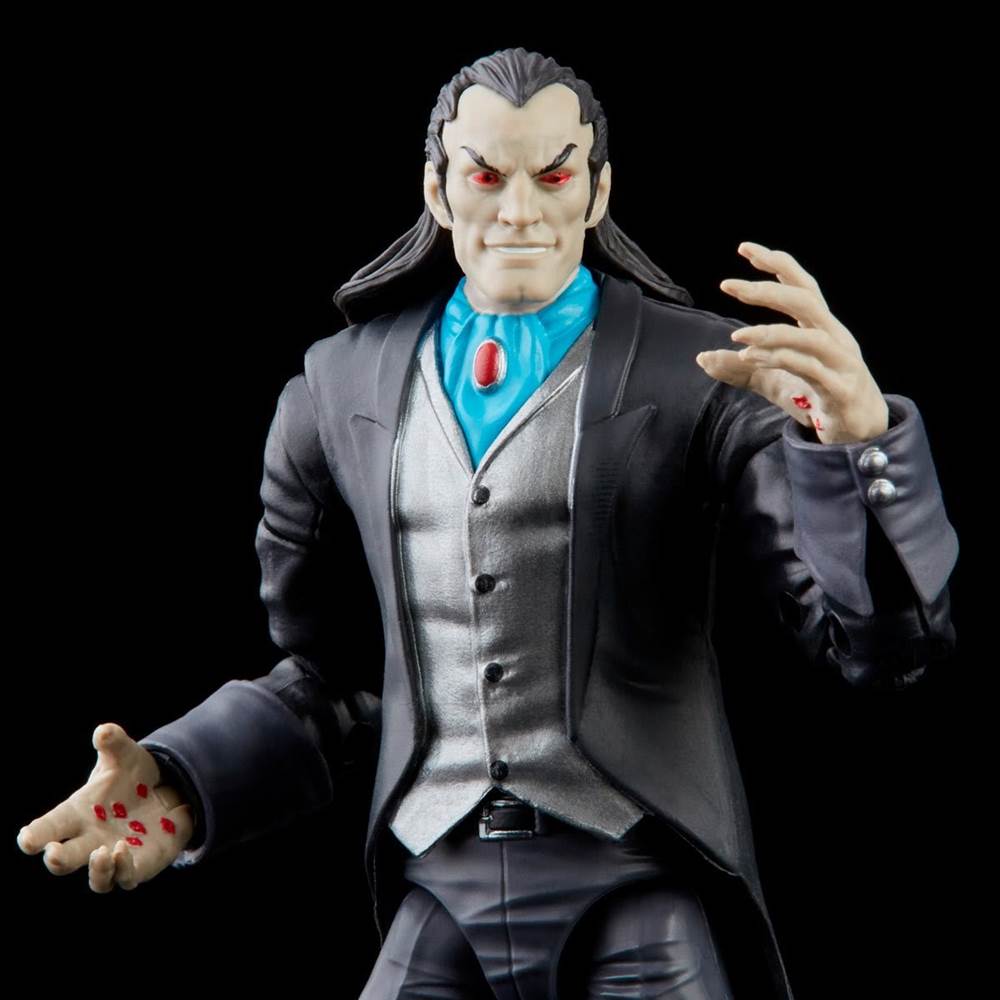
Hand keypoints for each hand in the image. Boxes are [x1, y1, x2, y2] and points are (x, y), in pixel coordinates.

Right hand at [17, 722, 194, 891]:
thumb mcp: (123, 755)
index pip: (49, 828)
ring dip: (97, 871)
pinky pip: (128, 878)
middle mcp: (90, 840)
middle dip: (57, 859)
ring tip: (102, 853)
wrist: (162, 791)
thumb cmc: (129, 775)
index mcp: (76, 814)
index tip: (27, 838)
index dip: (36, 835)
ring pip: (97, 880)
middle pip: (65, 860)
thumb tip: (104, 731)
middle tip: (53, 853)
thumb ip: (113, 743)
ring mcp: (112, 856)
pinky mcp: (139, 865)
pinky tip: (124, 851)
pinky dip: (124, 870)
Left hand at [695, 241, 888, 443]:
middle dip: (766, 290)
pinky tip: (751, 358)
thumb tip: (702, 359)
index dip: (777, 264)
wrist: (858, 432)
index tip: (744, 248)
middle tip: (728, 285)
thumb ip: (741, 368)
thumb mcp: (774, 379)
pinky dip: (780, 360)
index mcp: (822, 327)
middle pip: (805, 301)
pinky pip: (810, 368)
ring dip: (770, 333)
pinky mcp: (840, 390)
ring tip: (736, 335)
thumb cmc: (818, 397)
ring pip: (809, 336)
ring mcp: (841, 363)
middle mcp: (835, 337)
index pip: (802, 285)